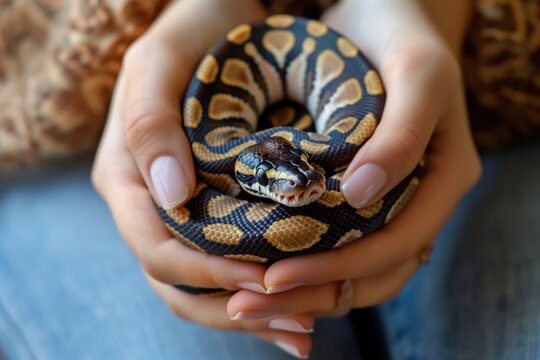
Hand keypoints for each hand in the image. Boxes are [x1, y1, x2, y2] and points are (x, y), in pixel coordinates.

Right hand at [92, 0, 315, 354]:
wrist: (220, 17)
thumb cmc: (190, 32)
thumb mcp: (161, 61)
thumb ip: (150, 122)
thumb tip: (171, 193)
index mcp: (127, 177)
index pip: (157, 246)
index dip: (206, 271)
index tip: (262, 279)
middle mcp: (152, 204)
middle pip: (180, 281)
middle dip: (236, 309)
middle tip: (300, 326)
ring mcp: (183, 212)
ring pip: (205, 285)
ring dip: (254, 314)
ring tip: (307, 329)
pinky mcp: (214, 211)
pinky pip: (228, 265)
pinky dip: (263, 292)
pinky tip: (303, 304)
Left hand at [226, 0, 480, 355]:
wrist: (380, 13)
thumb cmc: (402, 34)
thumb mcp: (418, 72)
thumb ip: (404, 133)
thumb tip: (362, 195)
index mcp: (442, 179)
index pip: (395, 247)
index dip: (339, 268)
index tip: (275, 275)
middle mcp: (418, 199)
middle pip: (371, 271)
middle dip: (312, 292)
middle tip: (246, 304)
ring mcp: (388, 200)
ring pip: (351, 267)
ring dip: (301, 288)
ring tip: (244, 298)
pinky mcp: (357, 194)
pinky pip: (334, 243)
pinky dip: (300, 262)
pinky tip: (257, 266)